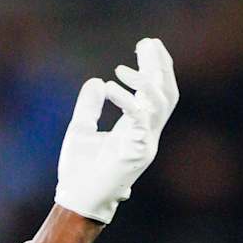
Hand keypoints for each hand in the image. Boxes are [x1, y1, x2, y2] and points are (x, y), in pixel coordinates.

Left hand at [55, 36, 178, 224]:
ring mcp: (146, 143)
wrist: (76, 200)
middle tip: (149, 42)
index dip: (154, 68)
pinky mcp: (138, 152)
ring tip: (125, 65)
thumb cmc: (79, 171)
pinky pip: (140, 119)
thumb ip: (89, 107)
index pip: (155, 93)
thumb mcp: (80, 129)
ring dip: (146, 79)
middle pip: (166, 93)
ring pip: (161, 103)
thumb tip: (96, 82)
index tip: (143, 46)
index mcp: (137, 128)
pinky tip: (110, 86)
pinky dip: (127, 100)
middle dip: (160, 66)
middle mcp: (147, 134)